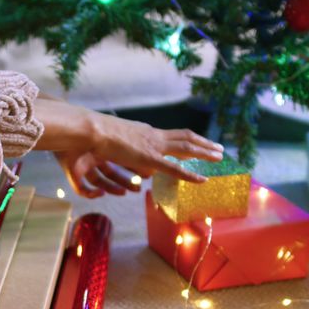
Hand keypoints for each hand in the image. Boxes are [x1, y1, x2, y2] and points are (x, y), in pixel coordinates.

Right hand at [33, 99, 224, 197]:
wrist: (88, 130)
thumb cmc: (92, 139)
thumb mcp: (112, 149)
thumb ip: (124, 159)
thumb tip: (131, 171)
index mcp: (144, 132)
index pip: (171, 135)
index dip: (187, 140)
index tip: (198, 143)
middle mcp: (152, 136)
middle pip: (184, 138)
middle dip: (203, 144)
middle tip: (218, 149)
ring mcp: (152, 145)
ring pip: (186, 149)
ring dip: (204, 152)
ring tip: (220, 157)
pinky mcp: (149, 158)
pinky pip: (174, 168)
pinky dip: (190, 174)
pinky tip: (202, 179)